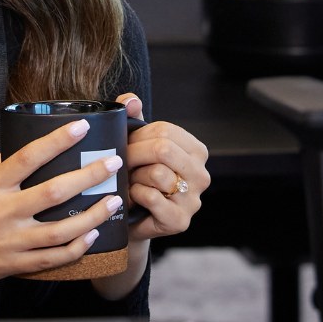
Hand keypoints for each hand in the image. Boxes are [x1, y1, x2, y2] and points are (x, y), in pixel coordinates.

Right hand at [0, 118, 123, 302]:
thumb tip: (23, 150)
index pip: (29, 157)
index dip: (57, 140)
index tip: (81, 127)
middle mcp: (2, 212)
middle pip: (55, 191)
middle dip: (89, 176)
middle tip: (113, 163)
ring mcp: (9, 242)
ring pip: (62, 230)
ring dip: (93, 215)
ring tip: (114, 202)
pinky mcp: (13, 266)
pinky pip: (53, 258)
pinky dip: (76, 247)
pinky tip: (93, 236)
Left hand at [116, 92, 208, 240]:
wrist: (128, 216)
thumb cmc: (134, 174)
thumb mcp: (136, 143)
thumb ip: (133, 118)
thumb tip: (131, 100)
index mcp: (196, 151)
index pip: (165, 130)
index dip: (138, 135)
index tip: (126, 144)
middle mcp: (201, 175)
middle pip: (163, 149)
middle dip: (134, 154)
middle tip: (121, 162)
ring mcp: (194, 200)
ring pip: (157, 173)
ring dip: (134, 177)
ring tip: (129, 181)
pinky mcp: (180, 221)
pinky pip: (152, 197)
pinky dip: (135, 194)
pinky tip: (132, 197)